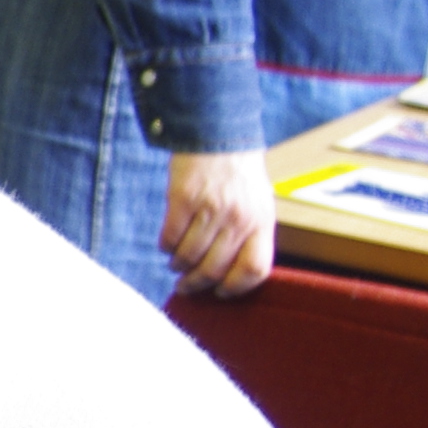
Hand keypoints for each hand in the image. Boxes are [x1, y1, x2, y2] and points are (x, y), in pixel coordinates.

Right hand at [162, 147, 275, 297]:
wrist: (218, 135)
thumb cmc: (239, 175)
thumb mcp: (257, 205)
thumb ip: (249, 236)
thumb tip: (230, 273)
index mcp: (261, 221)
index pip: (255, 269)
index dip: (236, 287)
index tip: (220, 292)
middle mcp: (239, 218)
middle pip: (216, 268)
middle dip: (197, 284)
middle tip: (186, 287)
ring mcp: (210, 209)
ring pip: (190, 256)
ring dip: (179, 266)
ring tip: (176, 264)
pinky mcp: (183, 199)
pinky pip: (170, 237)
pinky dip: (166, 247)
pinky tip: (168, 244)